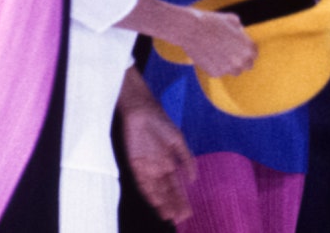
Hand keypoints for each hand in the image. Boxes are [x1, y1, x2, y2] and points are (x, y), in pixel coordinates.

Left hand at [118, 78, 195, 223]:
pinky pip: (144, 181)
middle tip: (181, 219)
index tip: (186, 213)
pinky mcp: (135, 163)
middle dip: (174, 205)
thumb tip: (193, 179)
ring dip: (164, 203)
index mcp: (167, 164)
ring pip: (157, 190)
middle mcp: (157, 169)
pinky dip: (151, 192)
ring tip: (171, 216)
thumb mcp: (177, 140)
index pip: (175, 186)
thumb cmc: (160, 121)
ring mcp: (147, 167)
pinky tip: (158, 202)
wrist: (142, 110)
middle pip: (167, 191)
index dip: (180, 200)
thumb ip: (186, 159)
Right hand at [173, 6, 256, 77]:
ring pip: (235, 71)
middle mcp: (240, 59)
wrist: (191, 29)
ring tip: (221, 55)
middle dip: (242, 61)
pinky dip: (217, 67)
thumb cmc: (211, 21)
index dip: (249, 51)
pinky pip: (220, 72)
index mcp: (247, 46)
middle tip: (234, 55)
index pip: (254, 54)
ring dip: (231, 66)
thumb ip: (239, 28)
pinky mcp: (215, 73)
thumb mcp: (231, 20)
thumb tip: (240, 31)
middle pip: (248, 66)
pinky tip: (209, 56)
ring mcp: (227, 68)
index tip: (243, 48)